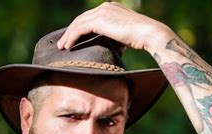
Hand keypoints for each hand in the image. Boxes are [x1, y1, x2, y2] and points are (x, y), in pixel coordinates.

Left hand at [57, 2, 172, 51]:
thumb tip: (108, 48)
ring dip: (68, 36)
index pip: (89, 17)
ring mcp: (102, 12)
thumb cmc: (139, 39)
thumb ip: (112, 38)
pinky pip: (80, 29)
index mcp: (110, 8)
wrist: (149, 34)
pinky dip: (72, 37)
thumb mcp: (122, 36)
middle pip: (81, 19)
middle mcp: (105, 7)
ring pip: (78, 23)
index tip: (71, 39)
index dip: (78, 28)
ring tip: (62, 47)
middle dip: (70, 32)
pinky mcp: (100, 20)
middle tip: (62, 44)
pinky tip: (68, 46)